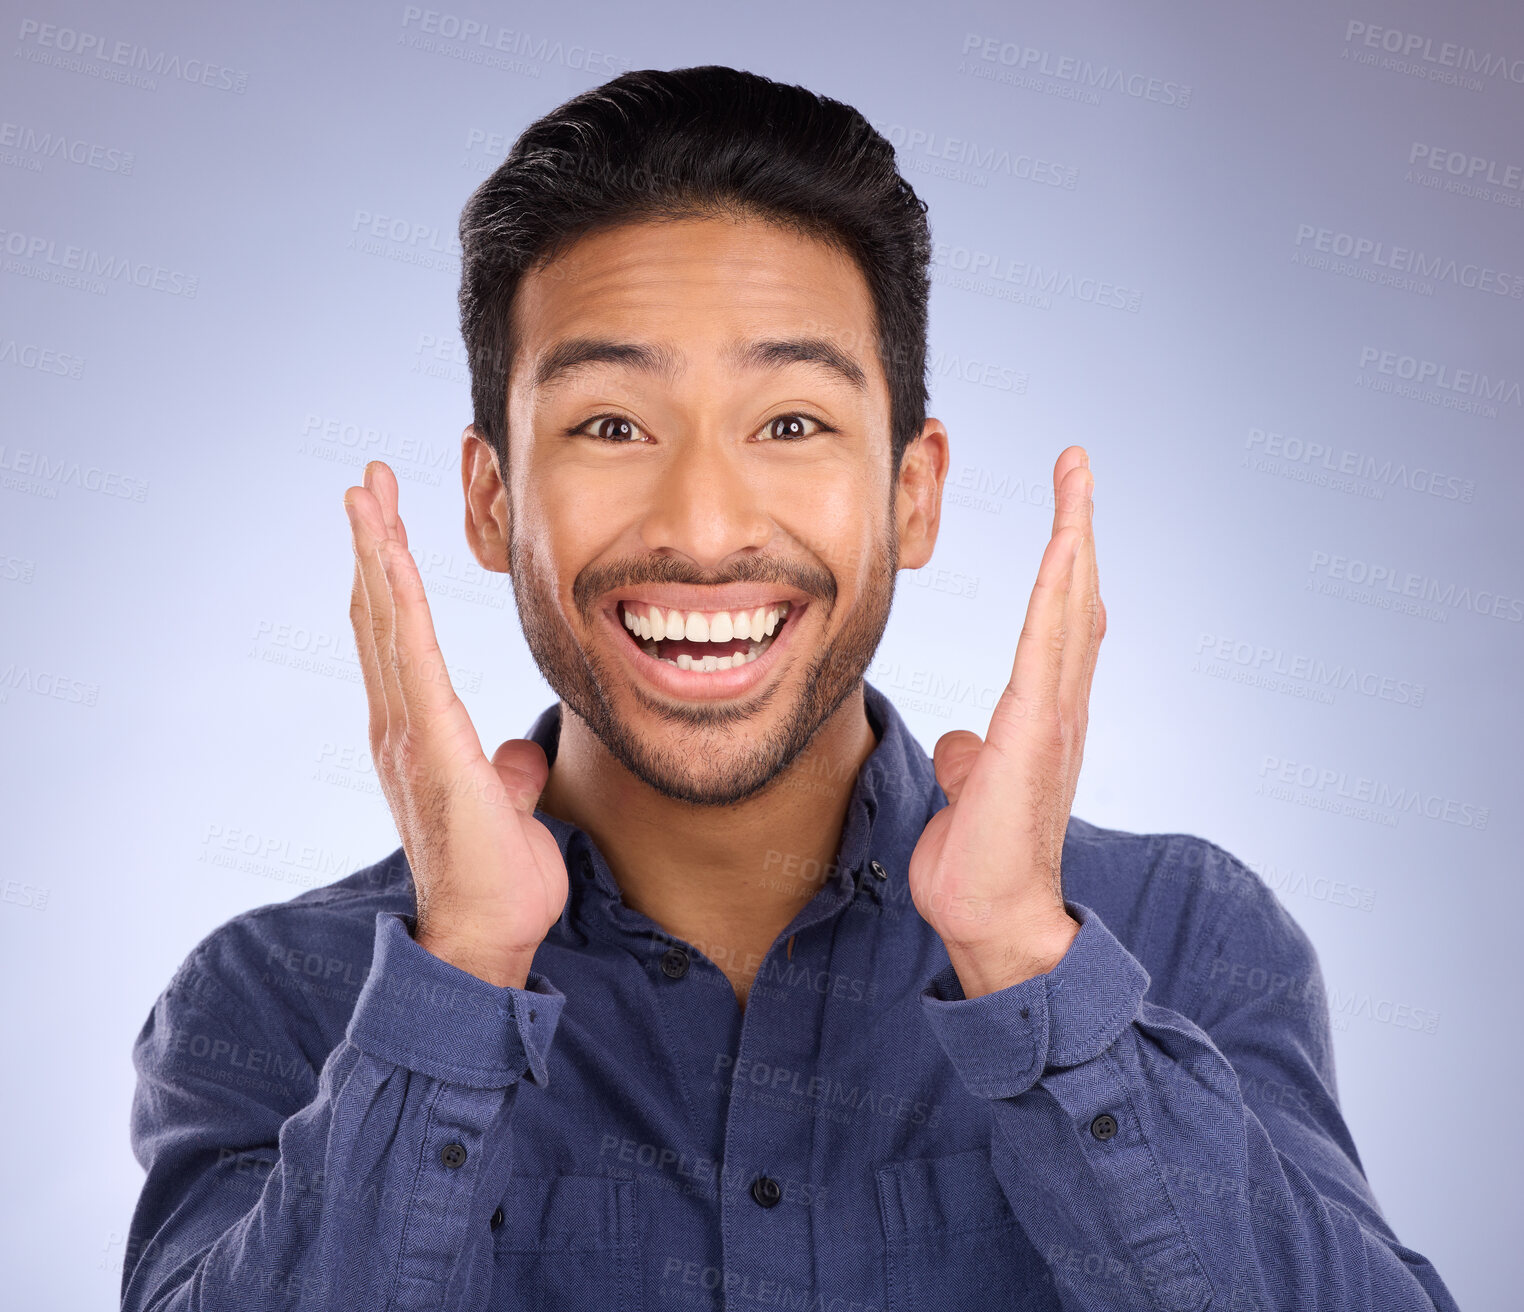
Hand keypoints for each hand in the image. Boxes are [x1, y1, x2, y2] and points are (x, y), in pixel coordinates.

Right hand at [344, 460, 566, 988]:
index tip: (386, 522)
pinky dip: (397, 597)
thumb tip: (517, 756)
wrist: (486, 933)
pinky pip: (411, 653)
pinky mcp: (430, 739)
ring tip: (365, 490)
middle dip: (374, 542)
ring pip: (386, 621)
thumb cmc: (498, 880)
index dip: (390, 577)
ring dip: (376, 551)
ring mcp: (408, 731)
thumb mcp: (511, 810)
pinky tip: (388, 551)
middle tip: (367, 479)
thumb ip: (507, 774)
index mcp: (420, 734)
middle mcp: (400, 724)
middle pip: (380, 614)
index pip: (399, 637)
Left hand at [908, 446, 1104, 998]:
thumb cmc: (980, 864)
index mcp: (1040, 719)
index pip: (1058, 627)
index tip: (1068, 521)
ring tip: (1078, 476)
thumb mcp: (968, 795)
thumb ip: (972, 760)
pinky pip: (1050, 644)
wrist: (992, 917)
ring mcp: (1053, 717)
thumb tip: (965, 744)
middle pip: (1075, 600)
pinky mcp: (1036, 730)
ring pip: (1070, 607)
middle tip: (1079, 468)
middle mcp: (1058, 708)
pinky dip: (1061, 589)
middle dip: (1078, 530)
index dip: (1064, 570)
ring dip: (1075, 537)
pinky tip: (1066, 543)